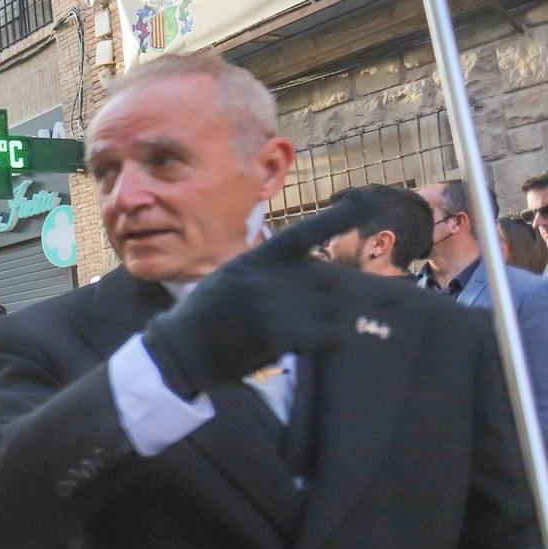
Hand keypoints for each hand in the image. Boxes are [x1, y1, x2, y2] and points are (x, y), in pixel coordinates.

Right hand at [141, 199, 368, 398]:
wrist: (183, 347)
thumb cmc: (205, 313)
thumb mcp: (232, 276)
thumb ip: (267, 271)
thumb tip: (307, 273)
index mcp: (259, 258)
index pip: (305, 232)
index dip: (338, 217)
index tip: (366, 200)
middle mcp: (272, 277)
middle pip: (330, 280)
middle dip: (335, 296)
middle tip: (332, 308)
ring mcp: (277, 305)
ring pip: (334, 310)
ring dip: (330, 322)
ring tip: (311, 330)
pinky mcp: (281, 334)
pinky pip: (329, 336)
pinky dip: (331, 340)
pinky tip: (319, 344)